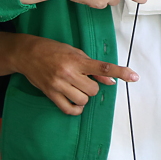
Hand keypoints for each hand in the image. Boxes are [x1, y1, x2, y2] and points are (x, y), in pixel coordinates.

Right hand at [12, 34, 138, 114]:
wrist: (27, 53)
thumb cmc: (53, 50)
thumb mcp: (76, 52)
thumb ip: (94, 67)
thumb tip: (110, 81)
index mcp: (77, 60)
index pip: (104, 68)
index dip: (121, 73)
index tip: (134, 76)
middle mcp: (68, 73)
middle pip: (93, 89)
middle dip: (93, 87)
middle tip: (85, 80)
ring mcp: (58, 85)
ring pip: (83, 100)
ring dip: (84, 97)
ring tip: (77, 88)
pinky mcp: (50, 94)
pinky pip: (69, 109)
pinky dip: (76, 109)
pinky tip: (75, 103)